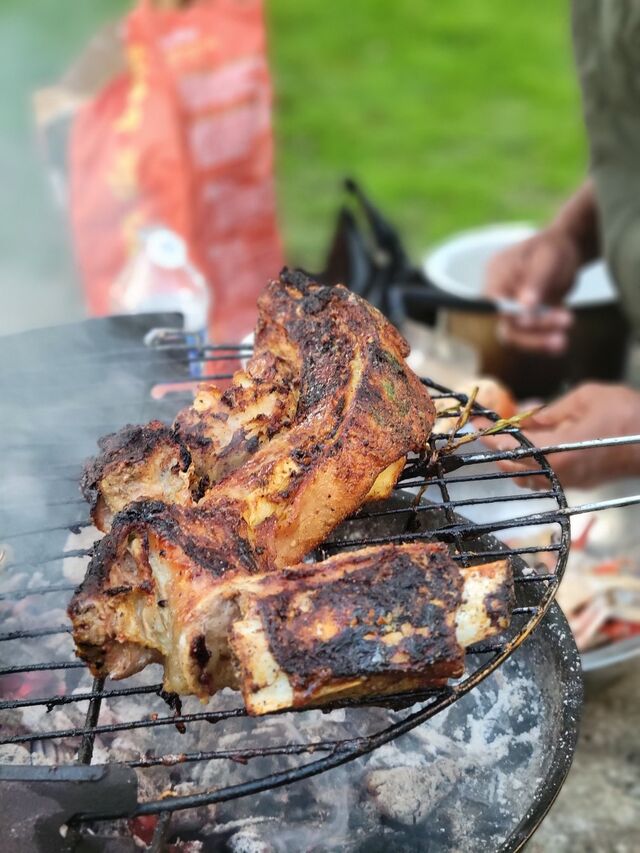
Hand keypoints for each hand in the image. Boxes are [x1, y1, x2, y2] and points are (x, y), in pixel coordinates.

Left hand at [482, 383, 639, 489]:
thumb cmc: (627, 414)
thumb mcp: (585, 398)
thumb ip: (550, 411)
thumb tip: (526, 416)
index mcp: (559, 452)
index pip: (514, 447)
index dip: (492, 437)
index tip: (477, 428)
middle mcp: (561, 473)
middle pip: (516, 468)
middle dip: (498, 452)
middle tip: (486, 434)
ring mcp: (571, 481)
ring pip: (529, 477)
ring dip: (514, 461)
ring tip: (505, 440)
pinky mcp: (580, 484)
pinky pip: (547, 478)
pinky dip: (532, 465)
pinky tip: (531, 448)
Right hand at [484, 227, 580, 354]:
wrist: (566, 249)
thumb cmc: (554, 248)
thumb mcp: (548, 259)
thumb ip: (536, 281)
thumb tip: (525, 306)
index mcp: (497, 275)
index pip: (497, 303)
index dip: (513, 316)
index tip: (535, 318)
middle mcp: (499, 295)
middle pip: (505, 324)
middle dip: (532, 335)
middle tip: (559, 339)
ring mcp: (511, 309)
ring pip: (517, 335)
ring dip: (539, 341)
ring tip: (562, 343)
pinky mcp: (525, 319)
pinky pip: (530, 335)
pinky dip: (544, 340)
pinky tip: (560, 344)